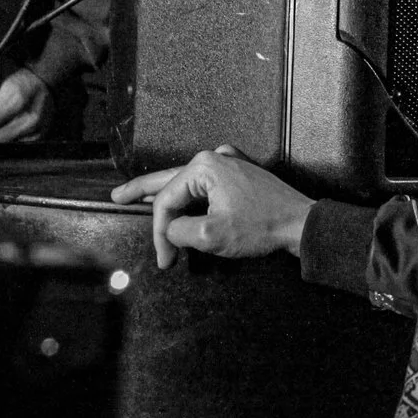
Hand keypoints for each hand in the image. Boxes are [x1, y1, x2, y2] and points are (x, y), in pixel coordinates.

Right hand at [110, 145, 311, 267]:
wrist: (299, 223)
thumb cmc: (262, 226)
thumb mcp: (211, 235)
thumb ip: (179, 231)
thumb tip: (171, 230)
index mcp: (205, 167)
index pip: (167, 201)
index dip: (159, 233)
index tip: (165, 259)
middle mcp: (215, 158)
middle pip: (168, 179)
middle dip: (142, 190)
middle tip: (118, 196)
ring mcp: (228, 164)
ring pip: (186, 181)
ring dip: (165, 194)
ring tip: (138, 196)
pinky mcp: (239, 174)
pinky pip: (204, 182)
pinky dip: (188, 193)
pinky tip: (178, 197)